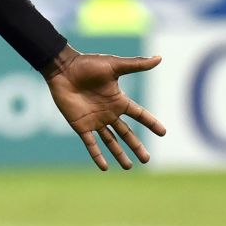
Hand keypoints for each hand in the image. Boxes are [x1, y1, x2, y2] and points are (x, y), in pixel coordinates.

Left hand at [42, 45, 165, 170]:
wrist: (62, 69)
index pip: (139, 115)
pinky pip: (91, 144)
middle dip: (136, 146)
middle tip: (146, 160)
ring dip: (119, 154)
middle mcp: (108, 113)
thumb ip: (136, 65)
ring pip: (110, 141)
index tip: (163, 132)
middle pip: (126, 133)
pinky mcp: (80, 125)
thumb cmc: (87, 65)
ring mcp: (94, 120)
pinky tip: (104, 167)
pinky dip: (97, 155)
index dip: (151, 123)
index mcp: (118, 100)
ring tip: (128, 167)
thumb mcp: (114, 65)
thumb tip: (159, 58)